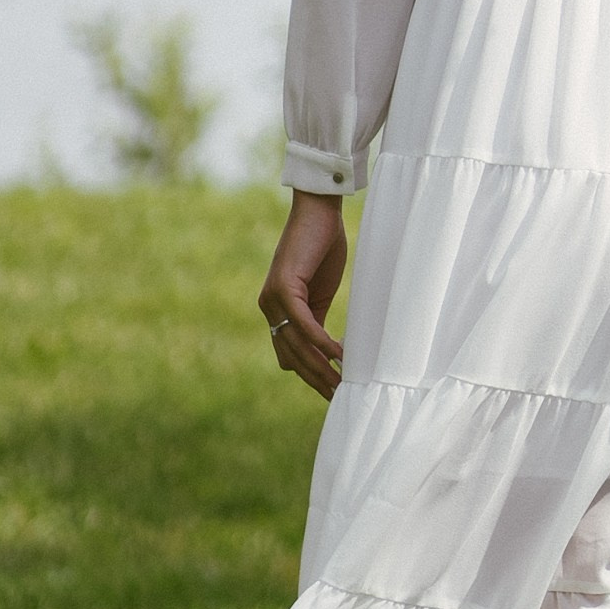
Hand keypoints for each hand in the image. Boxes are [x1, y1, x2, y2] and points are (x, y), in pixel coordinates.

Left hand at [258, 189, 348, 399]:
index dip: (308, 374)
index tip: (331, 389)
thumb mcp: (320, 292)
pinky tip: (339, 355)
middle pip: (290, 356)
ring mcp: (273, 299)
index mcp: (276, 310)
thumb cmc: (322, 246)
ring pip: (295, 345)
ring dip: (319, 367)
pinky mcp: (284, 288)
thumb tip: (324, 350)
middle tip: (338, 396)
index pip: (288, 355)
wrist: (318, 212)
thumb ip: (317, 319)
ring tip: (341, 383)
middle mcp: (268, 308)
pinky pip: (303, 324)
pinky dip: (320, 342)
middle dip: (314, 379)